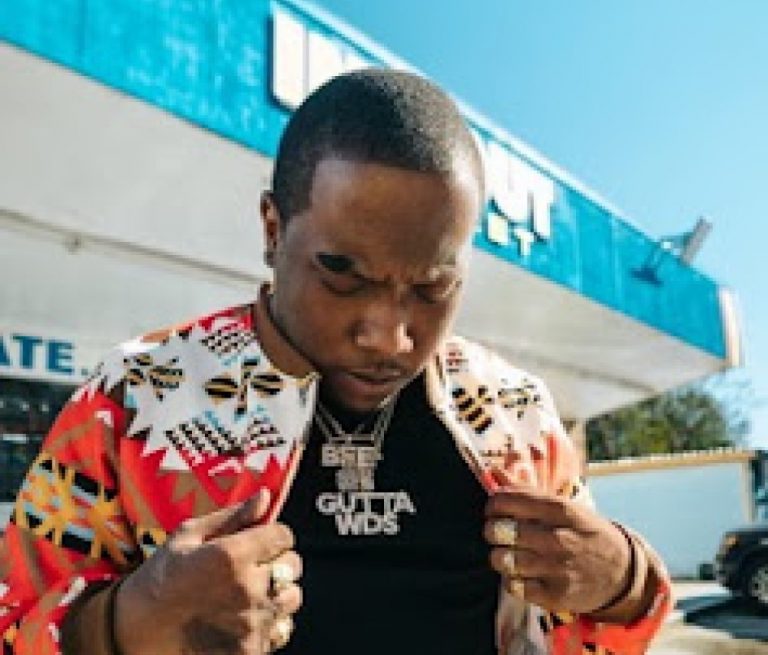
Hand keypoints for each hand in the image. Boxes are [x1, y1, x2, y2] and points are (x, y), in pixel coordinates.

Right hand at [114, 490, 301, 654]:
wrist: (138, 632)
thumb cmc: (162, 578)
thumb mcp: (189, 536)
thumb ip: (233, 516)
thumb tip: (266, 496)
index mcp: (232, 555)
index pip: (283, 535)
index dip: (272, 535)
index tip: (259, 541)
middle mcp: (247, 588)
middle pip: (292, 565)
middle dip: (277, 561)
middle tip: (251, 568)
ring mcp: (252, 622)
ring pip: (292, 597)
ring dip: (278, 592)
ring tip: (250, 594)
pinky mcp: (251, 649)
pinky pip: (282, 628)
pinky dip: (270, 622)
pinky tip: (245, 617)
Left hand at [484, 468, 630, 614]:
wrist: (623, 573)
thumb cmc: (585, 533)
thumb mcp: (566, 507)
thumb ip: (527, 491)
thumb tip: (494, 471)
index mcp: (561, 510)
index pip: (509, 499)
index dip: (493, 504)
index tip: (494, 508)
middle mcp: (559, 539)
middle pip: (500, 530)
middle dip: (491, 530)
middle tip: (497, 532)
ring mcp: (557, 569)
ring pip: (503, 560)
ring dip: (499, 556)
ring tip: (508, 553)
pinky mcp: (555, 596)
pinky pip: (514, 586)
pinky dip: (512, 579)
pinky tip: (522, 573)